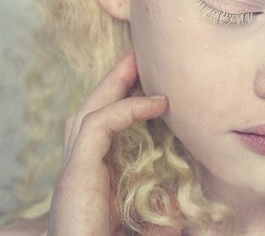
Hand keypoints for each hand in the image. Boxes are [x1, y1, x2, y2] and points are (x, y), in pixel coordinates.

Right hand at [48, 51, 167, 235]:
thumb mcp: (141, 228)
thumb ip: (157, 216)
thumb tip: (182, 216)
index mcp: (90, 181)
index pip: (101, 130)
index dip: (121, 102)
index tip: (149, 85)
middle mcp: (77, 172)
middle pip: (90, 112)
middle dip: (112, 81)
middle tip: (136, 55)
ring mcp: (73, 172)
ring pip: (89, 112)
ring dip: (114, 84)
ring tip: (138, 61)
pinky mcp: (75, 175)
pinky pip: (99, 126)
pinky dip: (126, 109)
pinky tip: (156, 103)